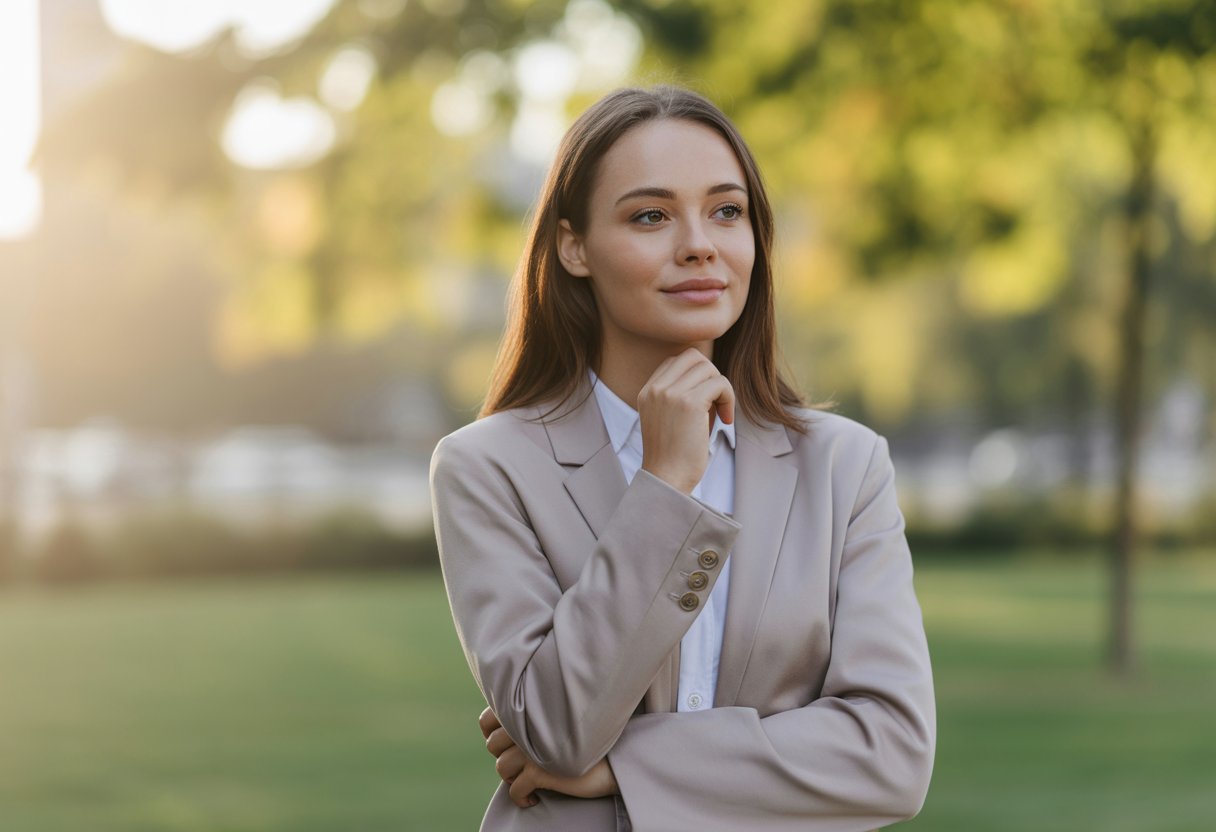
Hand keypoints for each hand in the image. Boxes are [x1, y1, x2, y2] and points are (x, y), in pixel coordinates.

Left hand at [479, 707, 618, 807]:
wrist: (616, 756)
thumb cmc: (588, 738)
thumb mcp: (556, 721)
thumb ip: (533, 720)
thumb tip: (505, 735)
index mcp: (529, 708)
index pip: (487, 719)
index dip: (490, 733)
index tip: (505, 745)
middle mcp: (527, 725)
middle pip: (492, 745)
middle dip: (504, 758)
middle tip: (522, 766)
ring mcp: (533, 748)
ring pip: (502, 767)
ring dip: (512, 778)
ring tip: (529, 782)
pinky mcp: (540, 771)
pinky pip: (515, 790)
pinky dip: (520, 798)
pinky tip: (533, 798)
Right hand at [638, 348, 734, 493]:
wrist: (667, 480)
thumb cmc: (674, 457)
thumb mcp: (670, 419)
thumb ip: (683, 395)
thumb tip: (713, 377)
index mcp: (647, 392)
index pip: (675, 361)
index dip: (696, 375)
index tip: (704, 401)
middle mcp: (655, 389)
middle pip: (693, 357)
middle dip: (711, 375)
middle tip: (716, 402)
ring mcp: (670, 394)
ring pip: (708, 367)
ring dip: (721, 388)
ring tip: (721, 413)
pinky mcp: (690, 403)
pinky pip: (720, 383)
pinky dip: (729, 399)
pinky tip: (726, 420)